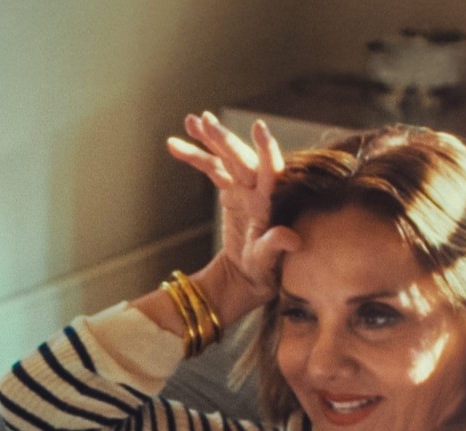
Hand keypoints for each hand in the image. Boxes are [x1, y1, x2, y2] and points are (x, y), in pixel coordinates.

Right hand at [166, 112, 301, 318]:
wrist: (249, 276)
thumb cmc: (263, 272)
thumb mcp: (267, 262)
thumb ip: (275, 246)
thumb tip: (292, 239)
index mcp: (271, 202)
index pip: (270, 170)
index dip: (265, 149)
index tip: (259, 127)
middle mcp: (259, 189)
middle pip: (241, 158)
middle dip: (223, 140)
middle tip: (205, 121)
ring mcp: (244, 187)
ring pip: (225, 157)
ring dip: (208, 139)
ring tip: (190, 120)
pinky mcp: (230, 190)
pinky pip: (211, 168)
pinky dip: (195, 156)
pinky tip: (173, 143)